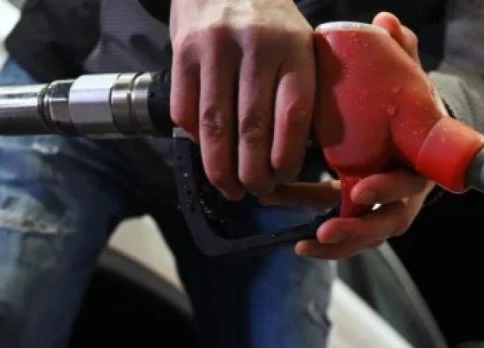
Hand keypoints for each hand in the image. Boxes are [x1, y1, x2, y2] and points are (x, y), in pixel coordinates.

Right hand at [169, 0, 313, 199]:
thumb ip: (301, 89)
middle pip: (252, 128)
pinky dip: (194, 139)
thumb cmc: (271, 21)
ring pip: (215, 124)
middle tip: (255, 191)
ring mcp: (215, 47)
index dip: (286, 157)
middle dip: (252, 171)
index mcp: (294, 49)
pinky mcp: (182, 50)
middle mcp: (256, 47)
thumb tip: (297, 154)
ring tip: (228, 187)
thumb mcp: (300, 45)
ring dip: (219, 166)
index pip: (292, 116)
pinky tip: (206, 152)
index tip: (283, 177)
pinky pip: (185, 108)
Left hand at [259, 13, 438, 259]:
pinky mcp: (359, 215)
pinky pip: (343, 233)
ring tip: (306, 244)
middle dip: (357, 231)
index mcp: (416, 166)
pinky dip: (322, 240)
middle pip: (384, 225)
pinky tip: (296, 241)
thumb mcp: (409, 81)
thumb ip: (402, 54)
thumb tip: (387, 22)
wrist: (414, 132)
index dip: (386, 191)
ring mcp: (380, 210)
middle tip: (327, 230)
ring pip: (362, 236)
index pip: (406, 187)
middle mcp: (401, 197)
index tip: (359, 191)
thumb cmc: (410, 109)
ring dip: (336, 244)